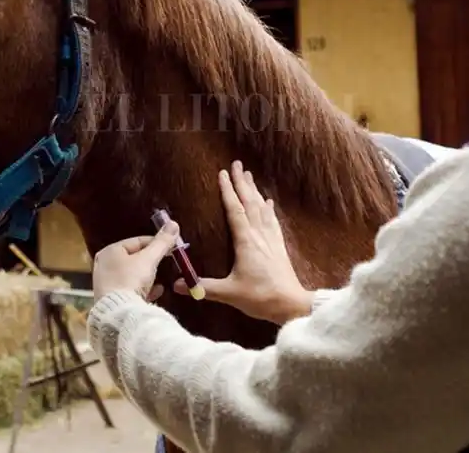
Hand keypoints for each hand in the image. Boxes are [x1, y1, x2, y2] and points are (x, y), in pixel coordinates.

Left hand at [92, 221, 179, 301]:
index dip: (156, 243)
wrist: (118, 313)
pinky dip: (143, 289)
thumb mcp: (149, 259)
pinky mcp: (111, 299)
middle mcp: (104, 265)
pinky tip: (156, 291)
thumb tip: (173, 223)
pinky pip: (130, 289)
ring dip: (147, 276)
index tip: (170, 248)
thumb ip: (162, 242)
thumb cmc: (131, 279)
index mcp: (110, 251)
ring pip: (132, 275)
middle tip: (166, 262)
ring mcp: (106, 283)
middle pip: (134, 258)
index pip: (137, 241)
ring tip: (161, 277)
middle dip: (151, 261)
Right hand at [174, 160, 312, 324]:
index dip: (228, 191)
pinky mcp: (278, 246)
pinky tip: (268, 202)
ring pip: (261, 208)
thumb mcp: (229, 293)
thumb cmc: (260, 297)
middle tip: (237, 164)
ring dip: (254, 190)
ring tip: (249, 175)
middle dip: (242, 182)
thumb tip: (177, 285)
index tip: (222, 173)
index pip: (235, 210)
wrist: (290, 305)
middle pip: (250, 202)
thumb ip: (204, 287)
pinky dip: (268, 209)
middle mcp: (259, 235)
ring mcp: (271, 239)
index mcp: (246, 241)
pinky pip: (272, 221)